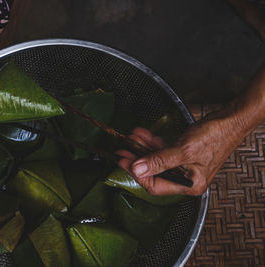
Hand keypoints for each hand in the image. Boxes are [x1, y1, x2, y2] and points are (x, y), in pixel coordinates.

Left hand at [117, 109, 246, 195]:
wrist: (230, 119)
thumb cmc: (215, 136)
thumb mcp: (184, 151)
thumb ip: (159, 161)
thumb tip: (138, 169)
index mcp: (189, 184)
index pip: (155, 186)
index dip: (137, 175)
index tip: (124, 162)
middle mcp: (186, 178)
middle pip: (153, 173)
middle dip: (136, 160)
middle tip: (121, 152)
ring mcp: (184, 165)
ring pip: (156, 160)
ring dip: (142, 148)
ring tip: (130, 139)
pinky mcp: (183, 154)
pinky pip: (163, 150)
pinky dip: (152, 143)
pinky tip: (142, 135)